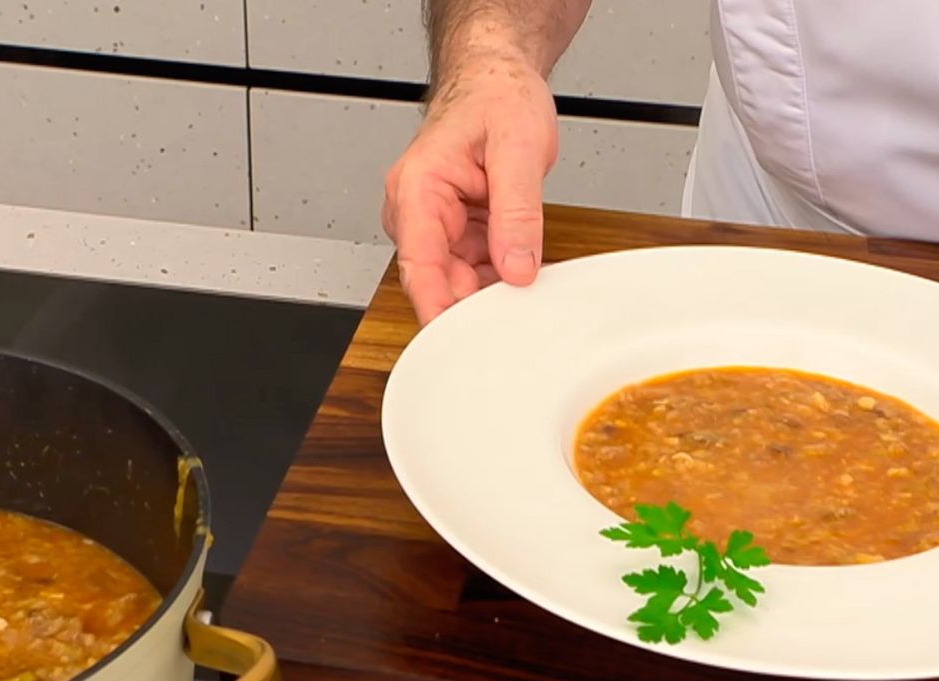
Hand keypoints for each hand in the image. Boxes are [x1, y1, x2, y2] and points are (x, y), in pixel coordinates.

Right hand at [382, 54, 557, 324]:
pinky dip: (497, 279)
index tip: (456, 344)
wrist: (496, 79)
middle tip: (513, 325)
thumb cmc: (495, 97)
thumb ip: (517, 213)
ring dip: (488, 293)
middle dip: (472, 307)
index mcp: (417, 190)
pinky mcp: (456, 232)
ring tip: (522, 296)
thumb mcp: (518, 150)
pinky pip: (473, 270)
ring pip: (457, 282)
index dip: (437, 310)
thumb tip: (517, 268)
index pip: (419, 266)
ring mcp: (435, 225)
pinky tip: (520, 279)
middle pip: (437, 282)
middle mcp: (417, 212)